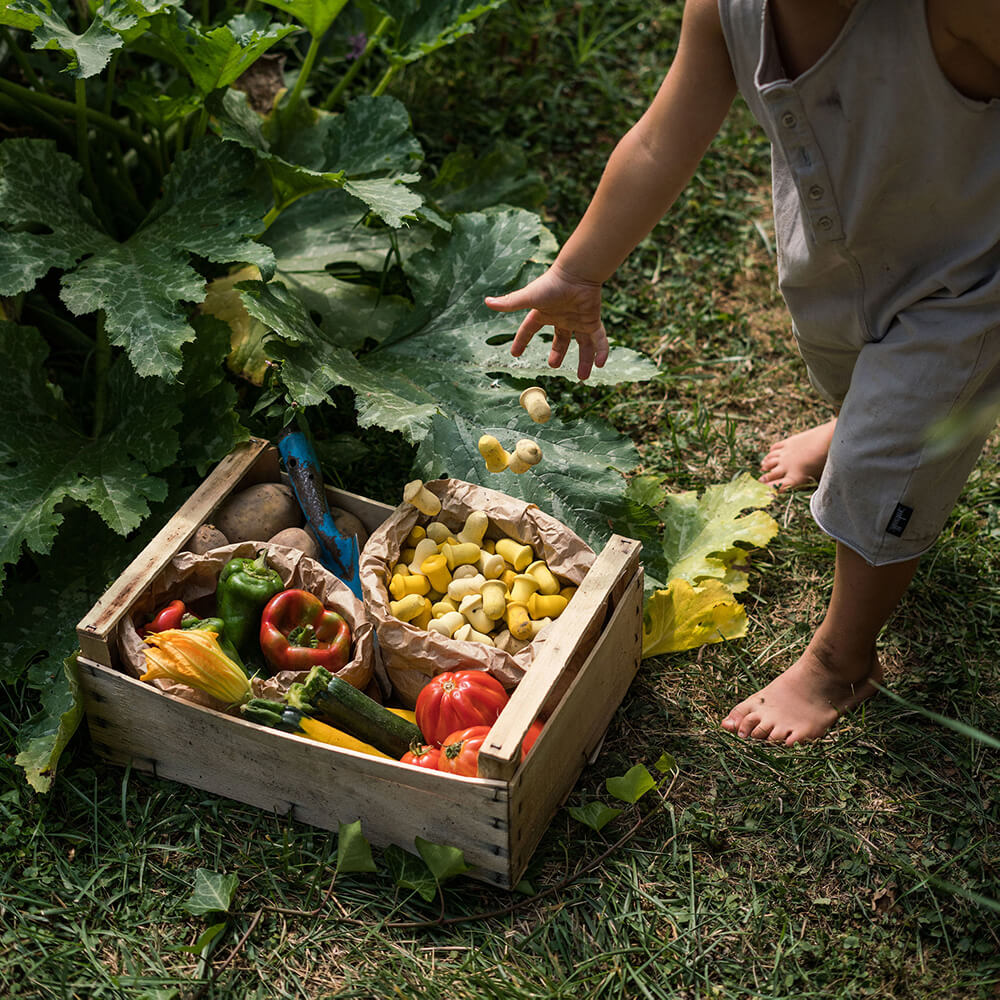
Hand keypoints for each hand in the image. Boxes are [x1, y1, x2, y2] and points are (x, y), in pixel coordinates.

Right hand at [484, 265, 608, 379]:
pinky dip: (601, 351)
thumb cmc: (552, 284)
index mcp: (544, 313)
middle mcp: (561, 317)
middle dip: (557, 352)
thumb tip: (487, 302)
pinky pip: (599, 339)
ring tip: (583, 377)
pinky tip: (600, 364)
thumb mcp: (529, 298)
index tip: (515, 353)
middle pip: (560, 339)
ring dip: (584, 360)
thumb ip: (510, 303)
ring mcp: (578, 320)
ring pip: (582, 344)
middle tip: (553, 365)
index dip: (522, 341)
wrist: (577, 274)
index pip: (529, 329)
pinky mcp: (593, 320)